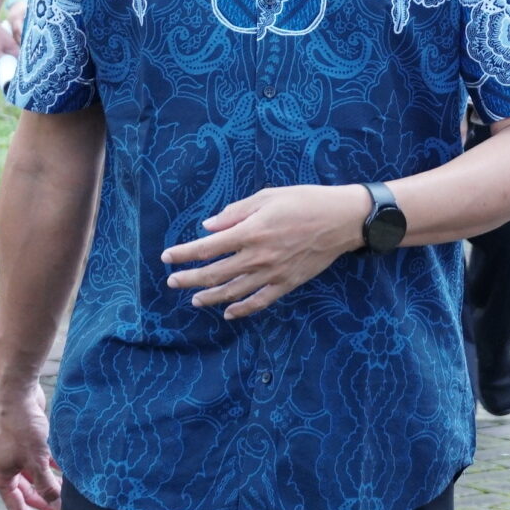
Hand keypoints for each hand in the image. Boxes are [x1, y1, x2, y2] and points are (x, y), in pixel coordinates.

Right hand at [0, 379, 62, 509]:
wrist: (18, 394)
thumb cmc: (23, 427)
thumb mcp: (36, 460)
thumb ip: (46, 485)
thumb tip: (57, 506)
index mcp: (1, 476)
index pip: (17, 507)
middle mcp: (6, 467)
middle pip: (27, 494)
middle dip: (46, 503)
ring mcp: (16, 455)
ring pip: (35, 477)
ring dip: (51, 485)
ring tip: (71, 494)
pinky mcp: (27, 442)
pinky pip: (40, 462)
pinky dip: (53, 468)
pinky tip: (69, 471)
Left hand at [162, 184, 370, 318]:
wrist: (342, 220)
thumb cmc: (305, 201)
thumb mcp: (268, 196)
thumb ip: (236, 212)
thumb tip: (209, 227)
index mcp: (250, 231)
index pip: (207, 248)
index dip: (184, 254)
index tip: (167, 257)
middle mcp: (258, 256)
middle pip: (214, 274)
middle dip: (189, 279)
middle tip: (172, 282)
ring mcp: (272, 273)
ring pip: (233, 292)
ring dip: (210, 297)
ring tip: (195, 299)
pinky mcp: (287, 283)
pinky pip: (260, 302)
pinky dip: (241, 310)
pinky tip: (228, 312)